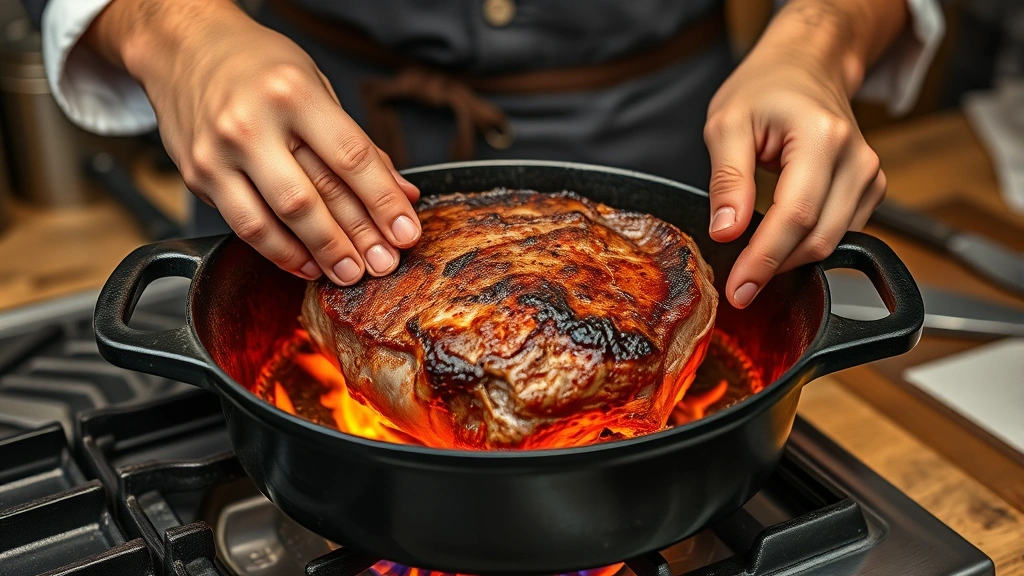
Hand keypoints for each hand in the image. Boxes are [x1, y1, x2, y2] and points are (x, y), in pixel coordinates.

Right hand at [86, 0, 420, 284]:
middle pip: (314, 195)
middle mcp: (252, 122)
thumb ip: (357, 145)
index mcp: (293, 92)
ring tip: (348, 273)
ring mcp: (220, 152)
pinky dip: (280, 252)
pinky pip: (244, 226)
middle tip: (382, 264)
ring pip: (276, 219)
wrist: (183, 47)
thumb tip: (401, 194)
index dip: (384, 201)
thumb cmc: (258, 66)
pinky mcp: (198, 176)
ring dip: (319, 253)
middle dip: (355, 238)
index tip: (407, 231)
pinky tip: (306, 264)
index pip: (351, 157)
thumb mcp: (317, 87)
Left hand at [703, 0, 904, 307]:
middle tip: (737, 288)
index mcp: (823, 138)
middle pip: (819, 237)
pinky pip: (840, 233)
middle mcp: (856, 159)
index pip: (796, 216)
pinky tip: (777, 241)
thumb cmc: (765, 88)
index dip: (765, 260)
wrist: (805, 67)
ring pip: (832, 241)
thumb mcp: (727, 124)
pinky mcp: (869, 189)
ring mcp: (869, 175)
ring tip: (751, 261)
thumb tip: (726, 232)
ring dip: (790, 260)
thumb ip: (727, 180)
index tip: (739, 289)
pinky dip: (806, 245)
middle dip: (775, 269)